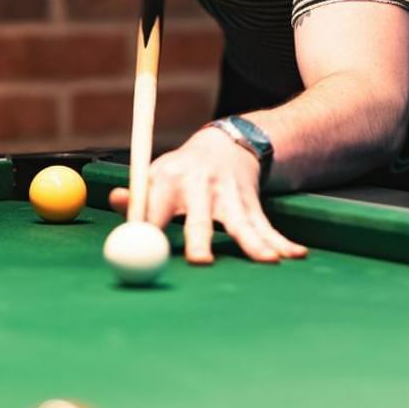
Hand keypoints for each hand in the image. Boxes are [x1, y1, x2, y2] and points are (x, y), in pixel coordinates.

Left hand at [108, 127, 307, 263]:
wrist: (225, 146)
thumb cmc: (180, 173)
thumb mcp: (153, 176)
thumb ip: (136, 196)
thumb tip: (112, 200)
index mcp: (168, 181)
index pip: (155, 208)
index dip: (149, 227)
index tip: (143, 249)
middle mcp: (200, 188)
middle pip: (198, 218)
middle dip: (199, 239)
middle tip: (200, 261)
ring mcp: (229, 197)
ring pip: (242, 223)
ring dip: (254, 243)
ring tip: (267, 261)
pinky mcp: (251, 204)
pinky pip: (267, 226)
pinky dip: (281, 242)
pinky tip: (295, 254)